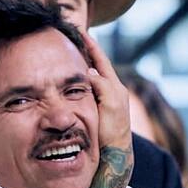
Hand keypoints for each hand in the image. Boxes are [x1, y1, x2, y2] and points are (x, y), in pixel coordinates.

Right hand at [81, 31, 131, 151]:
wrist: (114, 155)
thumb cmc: (112, 131)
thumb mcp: (110, 105)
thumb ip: (101, 86)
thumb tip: (89, 71)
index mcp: (115, 87)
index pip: (101, 60)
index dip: (91, 46)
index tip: (81, 31)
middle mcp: (112, 91)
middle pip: (97, 66)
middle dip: (87, 52)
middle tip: (75, 38)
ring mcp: (106, 101)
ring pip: (92, 78)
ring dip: (83, 66)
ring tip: (71, 54)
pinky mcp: (99, 111)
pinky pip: (89, 90)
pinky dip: (82, 82)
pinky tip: (73, 81)